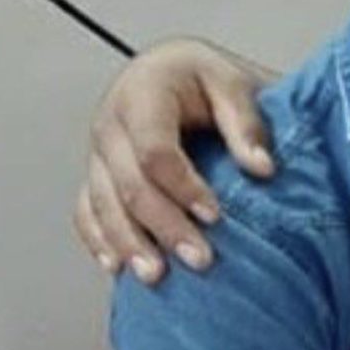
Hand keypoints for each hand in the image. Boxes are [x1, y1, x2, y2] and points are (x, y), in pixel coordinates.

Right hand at [73, 37, 277, 283]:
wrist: (181, 73)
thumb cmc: (206, 79)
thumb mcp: (234, 84)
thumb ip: (247, 124)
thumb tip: (262, 167)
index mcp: (144, 88)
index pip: (154, 148)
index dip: (183, 186)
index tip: (215, 215)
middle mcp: (112, 119)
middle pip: (129, 183)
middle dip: (164, 226)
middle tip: (200, 259)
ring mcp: (97, 149)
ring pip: (103, 204)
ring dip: (129, 244)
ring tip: (157, 276)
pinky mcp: (95, 173)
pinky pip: (87, 211)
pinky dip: (101, 240)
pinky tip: (119, 267)